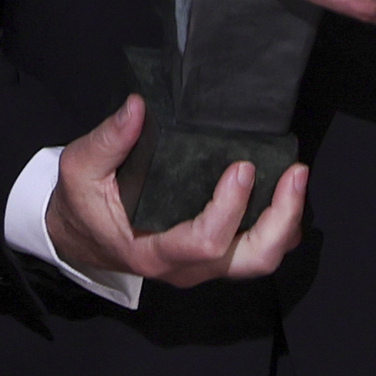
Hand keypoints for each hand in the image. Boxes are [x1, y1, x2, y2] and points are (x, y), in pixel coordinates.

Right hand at [44, 95, 306, 288]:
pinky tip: (283, 192)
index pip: (203, 242)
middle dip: (282, 219)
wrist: (79, 235)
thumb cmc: (82, 204)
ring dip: (287, 222)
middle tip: (294, 174)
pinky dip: (278, 224)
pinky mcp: (213, 256)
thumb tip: (138, 107)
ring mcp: (202, 266)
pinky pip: (255, 249)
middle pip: (251, 260)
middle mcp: (185, 267)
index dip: (230, 208)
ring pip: (260, 259)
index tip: (242, 167)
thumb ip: (108, 140)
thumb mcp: (81, 168)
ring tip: (296, 178)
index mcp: (151, 252)